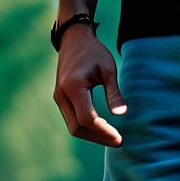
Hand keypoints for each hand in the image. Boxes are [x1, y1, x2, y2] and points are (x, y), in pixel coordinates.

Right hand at [53, 24, 126, 145]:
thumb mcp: (108, 69)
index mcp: (73, 87)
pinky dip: (86, 127)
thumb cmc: (93, 52)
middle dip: (98, 138)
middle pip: (77, 128)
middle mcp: (61, 95)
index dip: (104, 132)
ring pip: (73, 127)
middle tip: (118, 141)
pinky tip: (102, 127)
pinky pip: (72, 120)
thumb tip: (121, 114)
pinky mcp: (60, 99)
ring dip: (92, 135)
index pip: (87, 119)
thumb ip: (114, 93)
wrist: (73, 39)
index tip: (119, 138)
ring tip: (111, 136)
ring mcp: (58, 98)